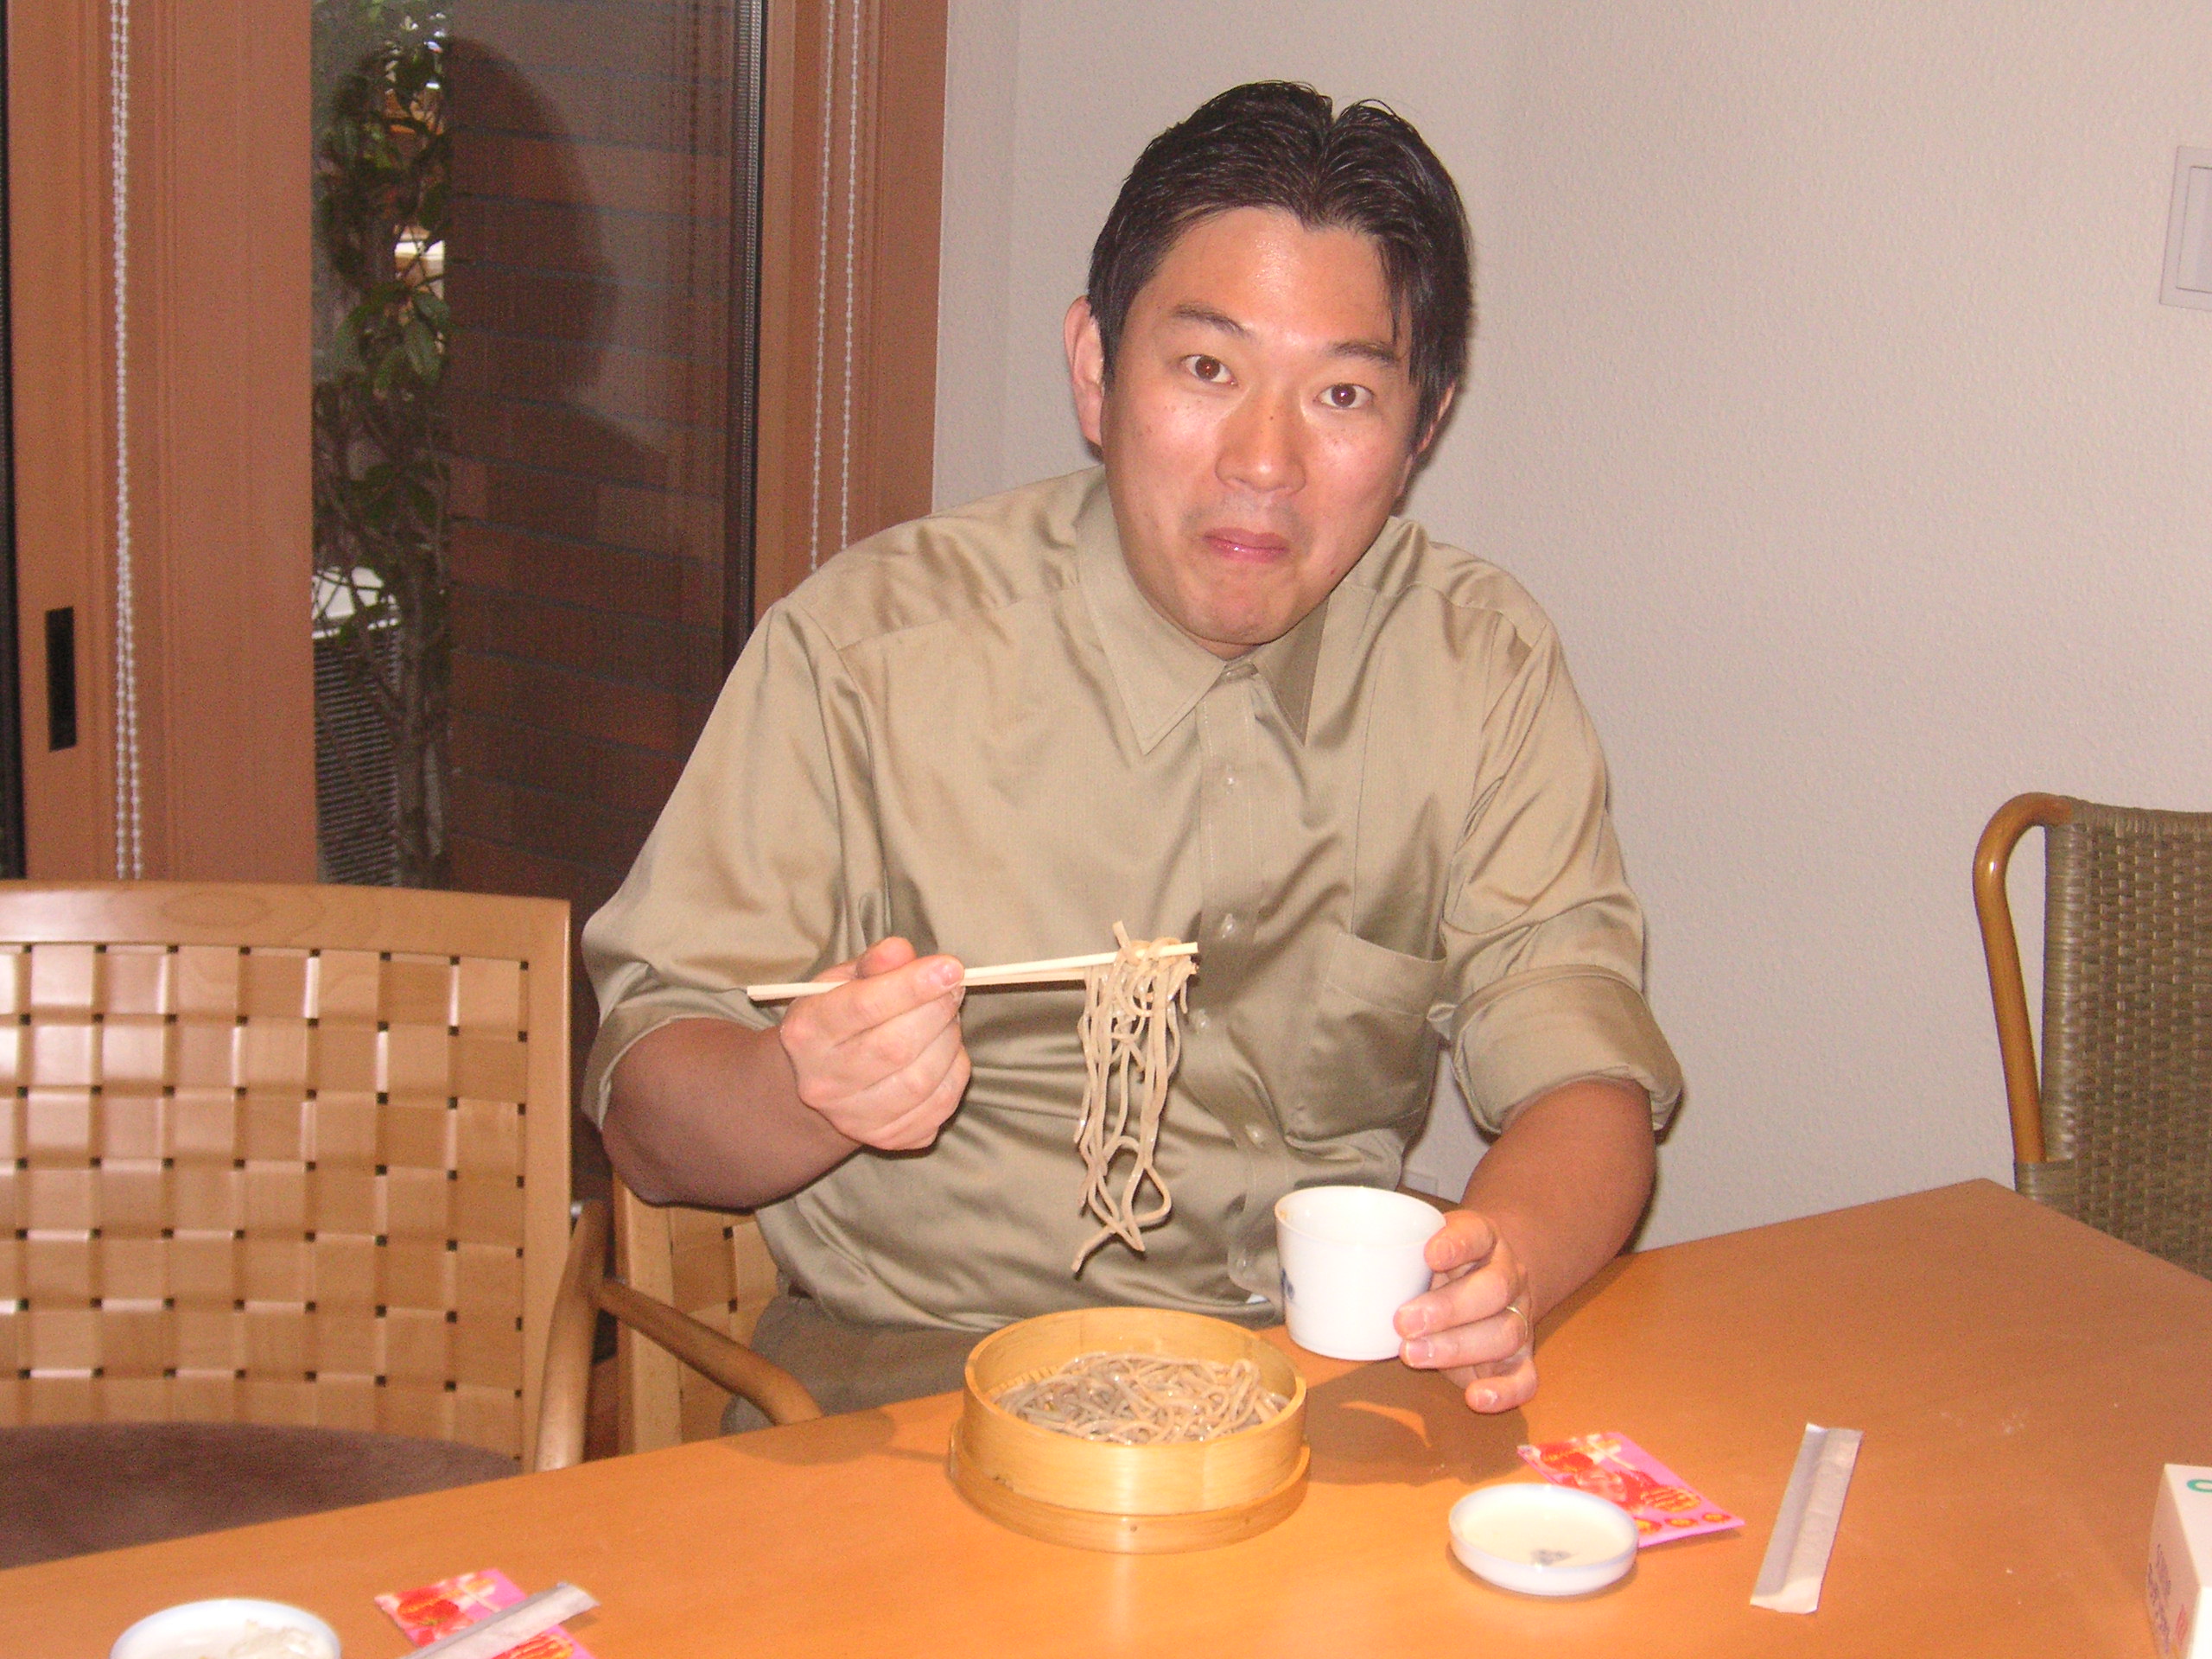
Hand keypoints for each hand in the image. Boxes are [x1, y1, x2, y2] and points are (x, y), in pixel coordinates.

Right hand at [775, 937, 970, 1150]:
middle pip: (896, 1047)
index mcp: (807, 1032)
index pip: (863, 1008)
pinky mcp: (887, 1139)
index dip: (912, 986)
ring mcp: (854, 1118)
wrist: (819, 1082)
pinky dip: (955, 1073)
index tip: (950, 967)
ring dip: (949, 1041)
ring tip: (946, 1019)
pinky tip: (946, 1053)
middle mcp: (823, 1082)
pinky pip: (940, 1105)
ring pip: (922, 1079)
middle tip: (952, 988)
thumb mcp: (842, 981)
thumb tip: (902, 953)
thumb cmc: (838, 1018)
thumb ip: (873, 963)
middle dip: (938, 1011)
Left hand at [1392, 1208, 1536, 1413]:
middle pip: (1493, 1289)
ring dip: (1457, 1347)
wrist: (1488, 1279)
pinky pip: (1525, 1377)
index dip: (1457, 1244)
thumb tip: (1329, 1275)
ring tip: (1413, 1354)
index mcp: (1484, 1239)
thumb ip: (1394, 1256)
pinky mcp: (1521, 1357)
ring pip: (1505, 1332)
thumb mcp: (1422, 1248)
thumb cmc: (1441, 1267)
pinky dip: (1504, 1391)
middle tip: (1404, 1322)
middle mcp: (1508, 1275)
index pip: (1477, 1234)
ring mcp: (1518, 1316)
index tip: (1429, 1254)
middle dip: (1448, 1308)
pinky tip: (1476, 1397)